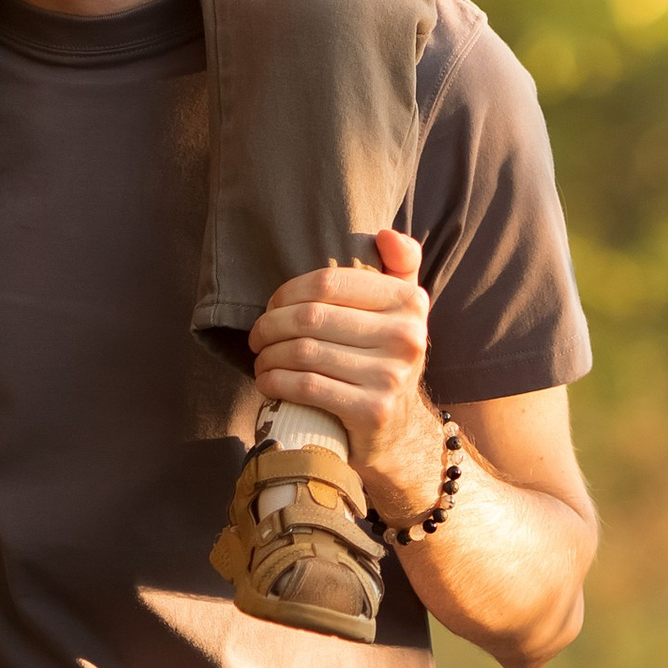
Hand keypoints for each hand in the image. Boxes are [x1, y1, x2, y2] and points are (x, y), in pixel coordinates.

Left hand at [248, 227, 442, 517]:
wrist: (399, 432)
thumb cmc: (385, 358)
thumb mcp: (402, 309)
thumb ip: (400, 264)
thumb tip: (384, 234)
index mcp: (410, 302)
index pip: (329, 283)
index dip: (289, 291)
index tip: (272, 305)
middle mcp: (406, 337)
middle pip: (312, 318)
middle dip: (271, 325)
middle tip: (257, 335)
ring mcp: (391, 376)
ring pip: (304, 352)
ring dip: (268, 355)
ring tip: (260, 358)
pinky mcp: (372, 411)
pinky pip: (306, 386)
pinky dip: (276, 381)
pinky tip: (267, 381)